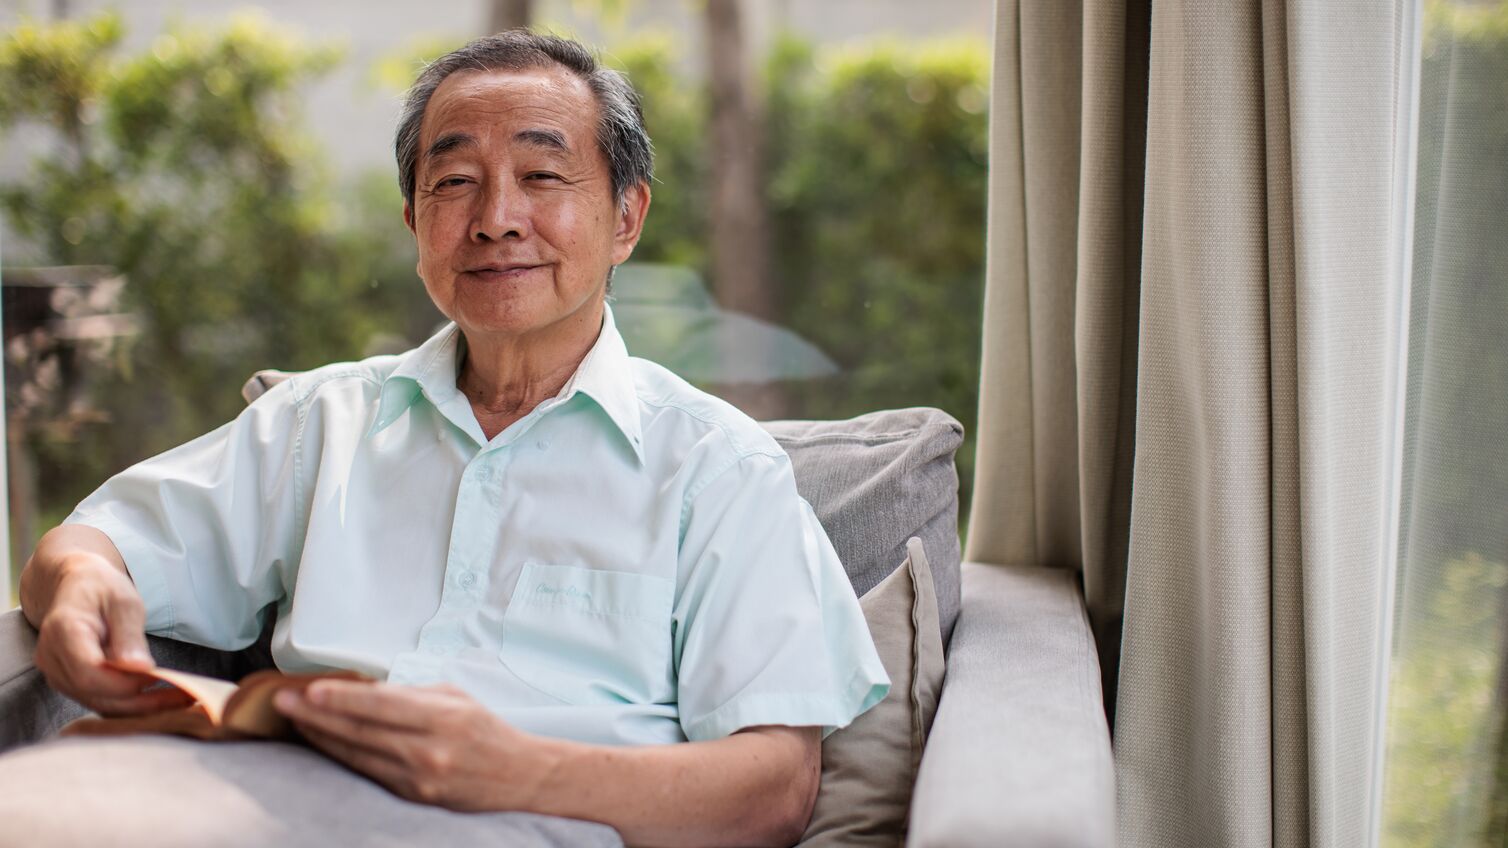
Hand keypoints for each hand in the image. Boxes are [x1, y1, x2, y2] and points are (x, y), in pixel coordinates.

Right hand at [32, 555, 189, 715]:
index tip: (159, 677)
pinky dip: (130, 703)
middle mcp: (52, 658)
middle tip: (183, 695)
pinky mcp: (68, 683)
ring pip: (98, 702)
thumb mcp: (124, 601)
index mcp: (63, 631)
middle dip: (139, 701)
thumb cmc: (102, 589)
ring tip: (179, 698)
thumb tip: (140, 669)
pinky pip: (99, 700)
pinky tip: (160, 698)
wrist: (77, 587)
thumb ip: (129, 635)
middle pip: (94, 694)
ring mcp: (56, 673)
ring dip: (139, 707)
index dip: (125, 682)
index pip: (89, 673)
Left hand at [274, 681, 547, 810]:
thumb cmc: (485, 729)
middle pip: (361, 732)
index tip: (310, 690)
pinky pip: (367, 772)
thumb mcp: (454, 697)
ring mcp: (419, 778)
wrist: (518, 776)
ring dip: (321, 736)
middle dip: (317, 716)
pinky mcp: (413, 796)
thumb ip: (409, 694)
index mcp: (443, 717)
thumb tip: (361, 689)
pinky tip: (322, 742)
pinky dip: (341, 755)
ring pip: (357, 754)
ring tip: (292, 719)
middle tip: (282, 701)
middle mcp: (429, 750)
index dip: (343, 699)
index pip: (382, 705)